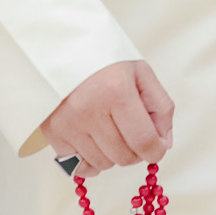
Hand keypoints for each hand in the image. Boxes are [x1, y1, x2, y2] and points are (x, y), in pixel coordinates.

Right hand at [41, 61, 173, 177]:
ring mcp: (68, 123)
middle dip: (135, 150)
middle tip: (131, 131)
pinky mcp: (52, 132)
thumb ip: (161, 108)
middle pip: (124, 157)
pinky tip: (92, 138)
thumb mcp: (141, 73)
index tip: (157, 147)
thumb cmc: (104, 61)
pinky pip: (79, 164)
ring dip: (112, 154)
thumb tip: (163, 144)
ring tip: (109, 128)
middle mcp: (89, 110)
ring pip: (103, 164)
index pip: (144, 142)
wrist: (61, 50)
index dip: (156, 151)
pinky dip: (90, 157)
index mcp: (116, 92)